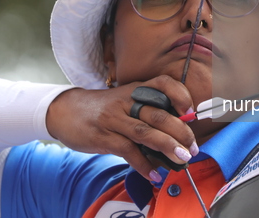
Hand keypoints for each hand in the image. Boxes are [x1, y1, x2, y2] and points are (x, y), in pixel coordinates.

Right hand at [46, 75, 197, 180]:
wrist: (66, 110)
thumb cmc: (104, 108)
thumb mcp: (127, 101)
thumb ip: (149, 111)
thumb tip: (178, 133)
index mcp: (137, 89)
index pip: (163, 83)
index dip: (181, 95)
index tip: (191, 112)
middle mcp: (127, 101)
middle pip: (159, 114)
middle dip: (181, 132)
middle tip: (192, 148)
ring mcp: (114, 118)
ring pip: (145, 132)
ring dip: (167, 147)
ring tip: (182, 159)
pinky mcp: (102, 136)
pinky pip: (127, 150)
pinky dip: (143, 164)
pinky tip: (154, 174)